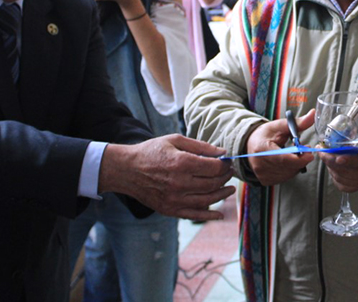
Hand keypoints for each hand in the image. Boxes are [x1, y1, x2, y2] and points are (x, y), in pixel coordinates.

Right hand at [99, 134, 235, 219]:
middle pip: (212, 183)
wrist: (127, 170)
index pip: (214, 167)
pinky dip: (209, 216)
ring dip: (222, 195)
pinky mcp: (170, 209)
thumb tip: (222, 152)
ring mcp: (175, 199)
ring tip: (230, 189)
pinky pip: (194, 215)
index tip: (227, 162)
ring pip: (207, 200)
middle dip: (224, 177)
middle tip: (228, 173)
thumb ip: (200, 146)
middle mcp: (180, 183)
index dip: (225, 165)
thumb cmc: (151, 152)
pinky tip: (220, 214)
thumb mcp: (175, 140)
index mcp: (182, 163)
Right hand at [245, 110, 314, 185]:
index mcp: (261, 149)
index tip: (310, 153)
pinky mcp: (265, 181)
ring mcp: (262, 175)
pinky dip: (290, 170)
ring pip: (289, 173)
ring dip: (296, 164)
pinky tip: (286, 161)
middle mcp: (260, 165)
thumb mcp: (280, 126)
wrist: (250, 145)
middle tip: (303, 148)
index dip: (299, 158)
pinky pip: (285, 177)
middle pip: (288, 167)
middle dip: (300, 158)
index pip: (283, 158)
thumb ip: (298, 123)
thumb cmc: (265, 134)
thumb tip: (313, 114)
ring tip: (293, 153)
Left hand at [319, 123, 357, 192]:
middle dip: (331, 160)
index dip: (348, 161)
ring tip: (324, 153)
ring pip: (341, 178)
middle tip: (322, 149)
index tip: (337, 157)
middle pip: (346, 172)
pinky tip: (330, 165)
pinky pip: (342, 185)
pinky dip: (334, 175)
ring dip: (330, 166)